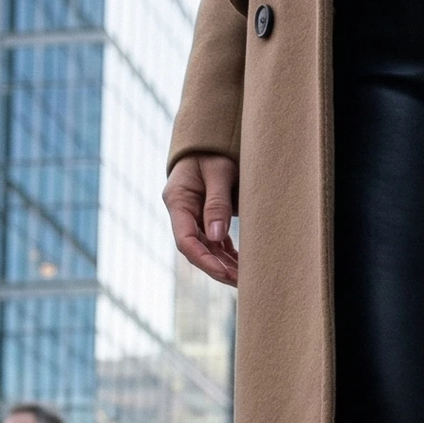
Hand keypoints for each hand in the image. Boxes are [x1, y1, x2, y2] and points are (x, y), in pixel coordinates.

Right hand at [163, 154, 239, 285]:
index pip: (185, 240)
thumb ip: (217, 203)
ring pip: (207, 249)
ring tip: (246, 278)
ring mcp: (193, 216)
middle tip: (241, 282)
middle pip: (196, 250)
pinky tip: (242, 266)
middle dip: (217, 268)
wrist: (211, 140)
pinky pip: (216, 243)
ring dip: (225, 265)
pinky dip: (228, 255)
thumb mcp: (218, 172)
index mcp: (178, 200)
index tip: (224, 273)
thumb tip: (217, 237)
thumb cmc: (213, 151)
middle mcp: (182, 212)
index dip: (204, 260)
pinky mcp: (205, 218)